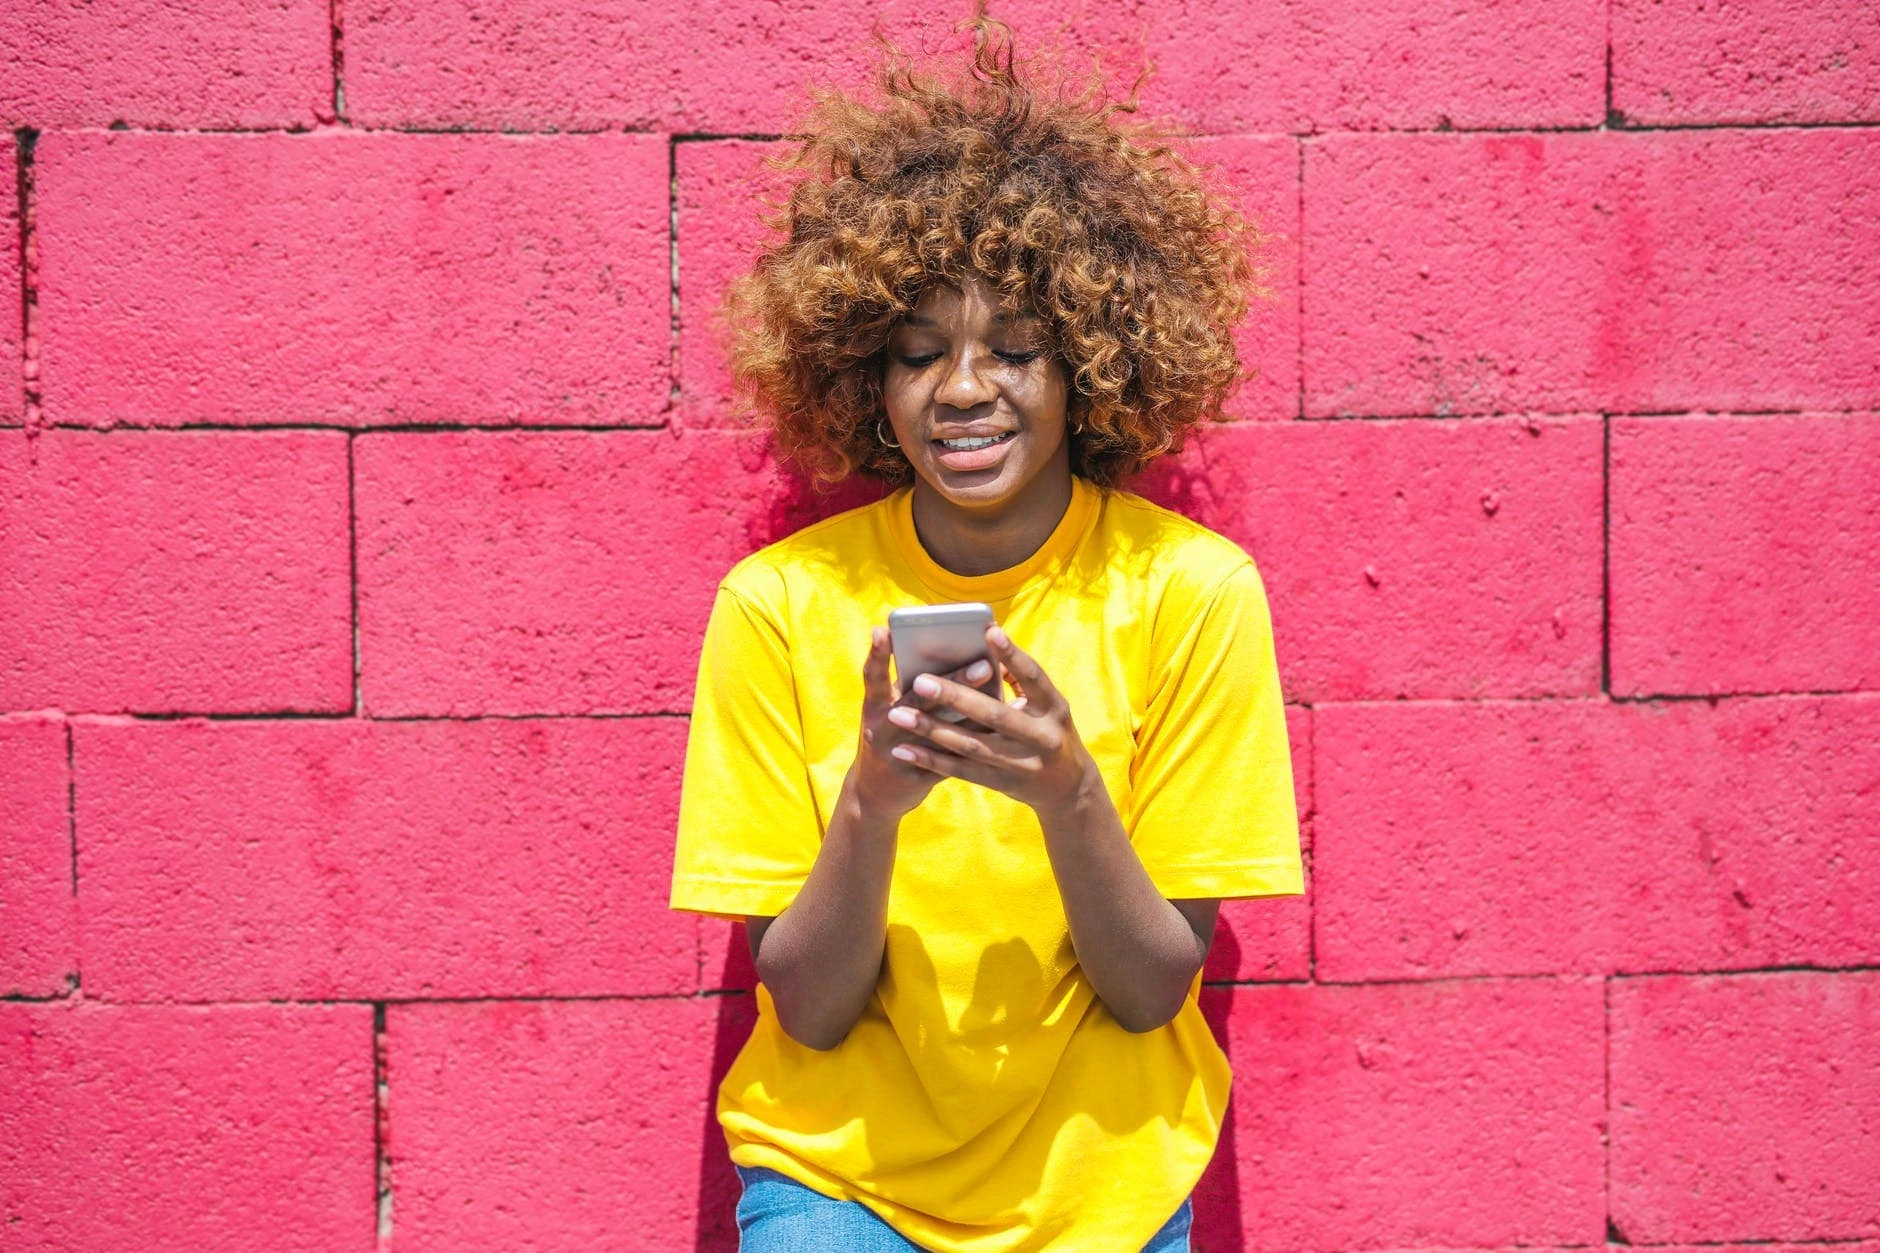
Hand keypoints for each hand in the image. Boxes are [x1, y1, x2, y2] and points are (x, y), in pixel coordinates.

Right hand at [847, 625, 995, 820]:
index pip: (872, 676)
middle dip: (952, 681)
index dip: (878, 653)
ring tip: (998, 701)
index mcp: (872, 707)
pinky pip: (950, 759)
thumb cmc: (890, 736)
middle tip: (984, 664)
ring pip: (939, 732)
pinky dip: (973, 742)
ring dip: (971, 714)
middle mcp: (881, 729)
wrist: (874, 795)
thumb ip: (910, 687)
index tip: (886, 629)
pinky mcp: (917, 777)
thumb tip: (952, 655)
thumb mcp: (887, 710)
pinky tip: (999, 732)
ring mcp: (898, 756)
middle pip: (917, 701)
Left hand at [885, 625, 1095, 814]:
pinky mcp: (1003, 783)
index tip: (987, 630)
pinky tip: (904, 750)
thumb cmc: (1049, 731)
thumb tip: (986, 649)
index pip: (1034, 677)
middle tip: (920, 681)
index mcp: (1054, 708)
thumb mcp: (1049, 706)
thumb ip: (1021, 680)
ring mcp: (1023, 764)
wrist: (1069, 789)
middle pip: (995, 714)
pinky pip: (962, 771)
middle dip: (955, 697)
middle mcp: (1042, 736)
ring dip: (932, 730)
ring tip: (899, 715)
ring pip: (972, 745)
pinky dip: (931, 760)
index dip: (1013, 655)